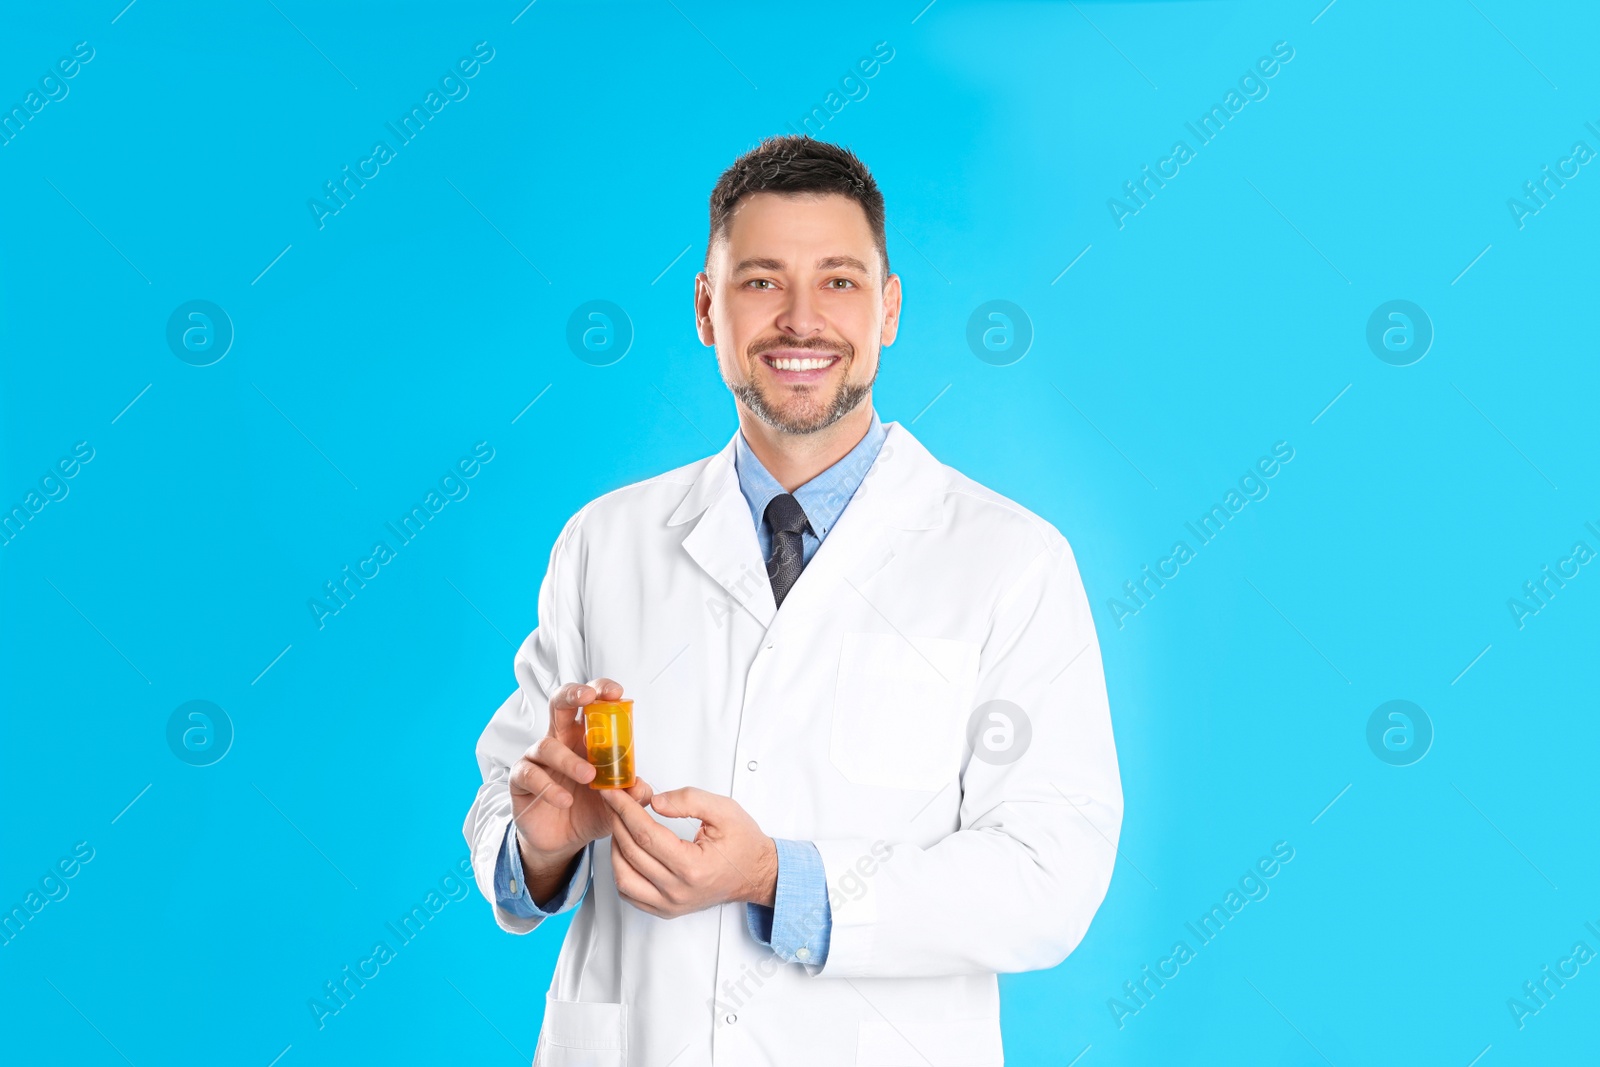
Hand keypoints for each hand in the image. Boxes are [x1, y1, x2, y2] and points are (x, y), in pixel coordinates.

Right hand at [509, 678, 651, 901]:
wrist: (562, 842)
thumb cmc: (590, 811)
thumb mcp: (618, 805)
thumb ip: (632, 794)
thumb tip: (642, 787)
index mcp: (585, 738)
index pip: (591, 705)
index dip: (600, 691)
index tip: (616, 692)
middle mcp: (560, 741)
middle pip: (560, 705)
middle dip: (573, 694)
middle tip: (587, 697)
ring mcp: (538, 759)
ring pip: (547, 745)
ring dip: (569, 759)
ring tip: (589, 777)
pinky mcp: (521, 780)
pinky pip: (529, 775)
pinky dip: (548, 787)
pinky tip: (564, 800)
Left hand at [601, 785, 778, 917]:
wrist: (756, 873)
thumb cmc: (743, 844)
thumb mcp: (723, 810)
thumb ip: (688, 800)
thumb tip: (655, 802)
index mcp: (692, 867)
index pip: (646, 835)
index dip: (626, 810)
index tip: (614, 794)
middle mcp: (678, 891)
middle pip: (632, 853)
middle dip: (618, 821)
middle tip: (614, 801)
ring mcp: (670, 904)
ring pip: (624, 878)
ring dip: (615, 848)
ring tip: (621, 825)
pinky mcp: (666, 910)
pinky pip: (630, 894)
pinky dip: (621, 871)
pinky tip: (626, 851)